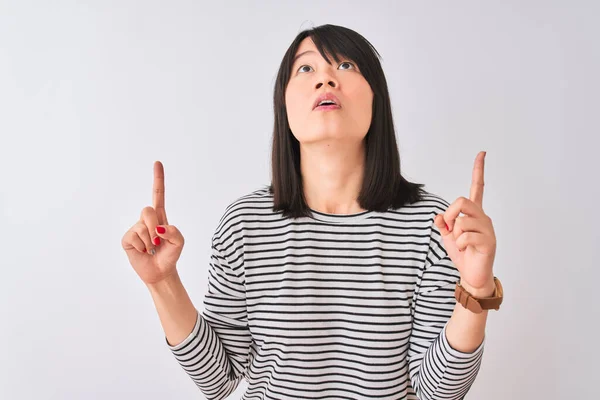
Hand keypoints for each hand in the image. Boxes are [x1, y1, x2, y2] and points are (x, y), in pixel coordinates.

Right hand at [121, 161, 184, 284]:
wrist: (160, 272)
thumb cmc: (170, 255)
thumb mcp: (179, 243)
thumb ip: (175, 232)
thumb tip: (159, 228)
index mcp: (160, 217)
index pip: (158, 195)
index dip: (158, 179)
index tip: (158, 163)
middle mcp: (146, 220)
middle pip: (147, 210)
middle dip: (154, 225)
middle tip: (159, 241)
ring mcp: (136, 229)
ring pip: (142, 226)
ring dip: (151, 241)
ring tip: (153, 249)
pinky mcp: (128, 239)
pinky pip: (135, 237)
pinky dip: (143, 246)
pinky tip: (144, 252)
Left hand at [434, 151, 496, 295]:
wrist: (472, 275)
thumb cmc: (462, 254)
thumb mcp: (447, 237)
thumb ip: (443, 224)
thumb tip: (439, 217)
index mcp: (474, 214)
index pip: (477, 187)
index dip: (479, 170)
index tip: (482, 153)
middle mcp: (483, 217)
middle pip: (462, 201)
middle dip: (450, 214)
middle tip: (449, 228)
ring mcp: (487, 229)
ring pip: (461, 221)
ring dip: (454, 234)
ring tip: (461, 244)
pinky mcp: (488, 241)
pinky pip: (464, 236)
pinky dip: (458, 244)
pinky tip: (465, 250)